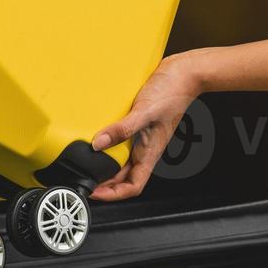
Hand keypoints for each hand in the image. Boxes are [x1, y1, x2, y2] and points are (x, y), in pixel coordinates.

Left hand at [90, 55, 198, 201]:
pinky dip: (107, 144)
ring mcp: (141, 138)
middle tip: (83, 179)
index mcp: (150, 153)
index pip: (132, 186)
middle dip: (103, 182)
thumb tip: (98, 144)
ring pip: (120, 160)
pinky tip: (95, 138)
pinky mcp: (137, 126)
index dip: (113, 194)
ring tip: (86, 163)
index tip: (94, 193)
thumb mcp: (144, 112)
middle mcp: (145, 149)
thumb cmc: (173, 93)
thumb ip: (122, 130)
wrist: (183, 73)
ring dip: (104, 164)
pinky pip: (120, 142)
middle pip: (122, 176)